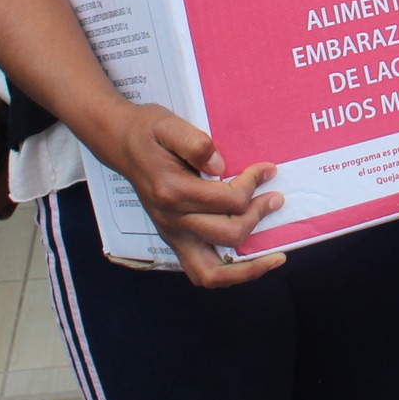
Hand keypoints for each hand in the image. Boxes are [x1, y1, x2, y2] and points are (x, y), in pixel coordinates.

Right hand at [100, 103, 288, 287]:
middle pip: (227, 235)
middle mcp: (172, 221)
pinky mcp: (175, 241)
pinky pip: (202, 273)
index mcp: (173, 192)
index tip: (267, 169)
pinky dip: (229, 274)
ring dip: (246, 269)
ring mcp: (173, 235)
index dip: (253, 184)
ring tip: (274, 259)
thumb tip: (221, 165)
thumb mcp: (169, 125)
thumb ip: (195, 143)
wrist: (123, 144)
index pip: (227, 200)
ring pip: (211, 274)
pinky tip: (250, 263)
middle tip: (275, 198)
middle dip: (257, 216)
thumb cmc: (149, 132)